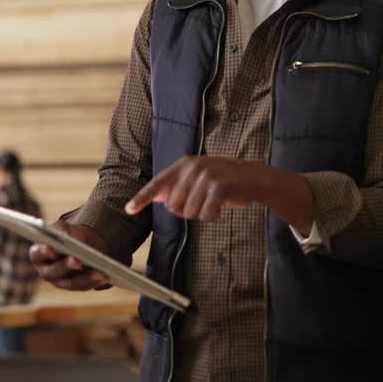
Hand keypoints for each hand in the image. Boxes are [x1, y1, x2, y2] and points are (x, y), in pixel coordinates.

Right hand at [29, 221, 110, 290]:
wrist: (78, 243)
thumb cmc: (67, 234)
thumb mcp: (64, 227)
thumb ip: (64, 231)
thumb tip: (74, 241)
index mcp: (38, 254)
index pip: (37, 254)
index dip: (42, 251)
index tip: (49, 248)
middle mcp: (45, 271)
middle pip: (54, 271)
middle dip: (66, 265)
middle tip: (78, 260)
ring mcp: (59, 281)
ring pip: (71, 282)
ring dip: (86, 277)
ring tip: (100, 272)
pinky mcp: (73, 286)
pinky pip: (83, 286)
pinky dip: (94, 282)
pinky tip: (105, 276)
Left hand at [126, 156, 266, 220]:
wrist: (253, 177)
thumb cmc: (223, 180)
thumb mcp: (199, 177)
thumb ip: (178, 186)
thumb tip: (156, 197)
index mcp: (184, 165)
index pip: (158, 183)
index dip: (142, 198)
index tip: (129, 209)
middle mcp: (193, 167)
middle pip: (173, 206)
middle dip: (186, 212)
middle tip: (202, 204)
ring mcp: (206, 176)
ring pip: (190, 212)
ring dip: (201, 215)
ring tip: (213, 204)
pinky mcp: (220, 186)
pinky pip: (206, 213)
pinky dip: (212, 217)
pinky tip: (219, 210)